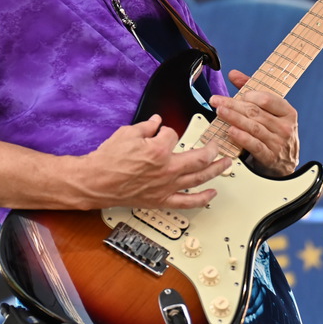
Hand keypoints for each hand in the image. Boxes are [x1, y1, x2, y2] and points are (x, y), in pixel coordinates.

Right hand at [80, 114, 228, 208]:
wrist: (96, 182)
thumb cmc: (108, 160)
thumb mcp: (126, 133)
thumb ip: (146, 126)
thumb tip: (157, 121)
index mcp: (158, 150)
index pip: (172, 134)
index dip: (167, 130)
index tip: (161, 131)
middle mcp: (167, 169)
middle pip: (199, 157)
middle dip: (212, 149)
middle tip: (218, 144)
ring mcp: (166, 186)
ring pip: (199, 178)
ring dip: (216, 170)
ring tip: (226, 164)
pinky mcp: (161, 199)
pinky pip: (187, 202)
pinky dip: (202, 199)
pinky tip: (212, 194)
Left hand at [208, 69, 298, 176]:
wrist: (284, 162)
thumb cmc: (275, 132)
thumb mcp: (269, 111)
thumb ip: (252, 90)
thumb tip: (234, 74)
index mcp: (287, 112)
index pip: (267, 99)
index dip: (250, 95)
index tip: (238, 94)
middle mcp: (284, 126)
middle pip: (256, 112)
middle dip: (234, 105)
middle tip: (217, 101)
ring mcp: (278, 142)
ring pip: (253, 127)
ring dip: (234, 118)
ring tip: (221, 112)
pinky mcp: (269, 156)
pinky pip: (254, 145)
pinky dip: (242, 138)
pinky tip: (231, 131)